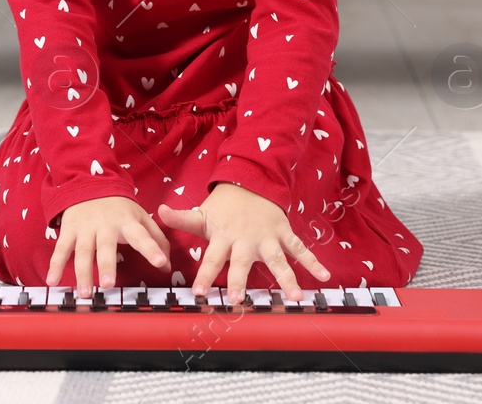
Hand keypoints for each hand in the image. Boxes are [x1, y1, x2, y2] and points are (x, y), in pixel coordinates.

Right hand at [46, 195, 170, 290]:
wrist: (88, 183)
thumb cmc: (119, 207)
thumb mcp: (141, 217)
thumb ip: (157, 240)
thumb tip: (168, 266)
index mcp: (127, 222)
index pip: (142, 236)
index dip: (152, 249)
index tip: (160, 262)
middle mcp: (105, 225)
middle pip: (105, 247)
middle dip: (106, 265)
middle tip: (108, 285)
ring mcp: (85, 228)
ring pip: (83, 251)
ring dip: (82, 272)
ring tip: (85, 292)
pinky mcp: (69, 230)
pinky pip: (61, 249)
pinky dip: (55, 265)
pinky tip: (52, 280)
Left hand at [158, 182, 330, 302]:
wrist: (250, 181)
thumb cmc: (223, 207)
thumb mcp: (202, 212)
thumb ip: (181, 218)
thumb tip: (157, 212)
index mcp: (224, 236)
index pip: (212, 258)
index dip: (204, 275)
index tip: (198, 293)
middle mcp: (245, 239)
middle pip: (242, 262)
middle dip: (239, 281)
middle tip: (237, 300)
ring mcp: (267, 237)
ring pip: (277, 259)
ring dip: (286, 277)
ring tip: (294, 298)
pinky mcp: (284, 233)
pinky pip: (300, 249)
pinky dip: (313, 262)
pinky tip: (324, 276)